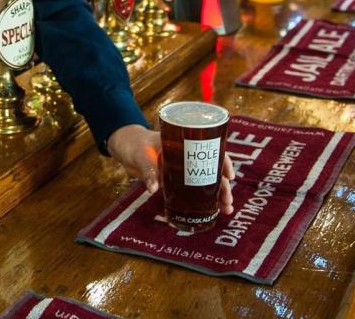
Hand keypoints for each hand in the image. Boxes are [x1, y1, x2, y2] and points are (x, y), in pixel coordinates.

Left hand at [107, 124, 235, 215]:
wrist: (124, 147)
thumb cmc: (134, 144)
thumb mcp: (141, 154)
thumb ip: (148, 170)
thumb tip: (154, 189)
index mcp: (184, 143)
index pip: (210, 149)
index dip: (223, 161)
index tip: (230, 176)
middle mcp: (187, 157)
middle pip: (212, 170)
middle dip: (223, 186)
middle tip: (228, 201)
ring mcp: (182, 170)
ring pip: (205, 183)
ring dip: (217, 196)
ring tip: (226, 210)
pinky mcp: (174, 182)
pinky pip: (192, 191)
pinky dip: (202, 201)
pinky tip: (212, 212)